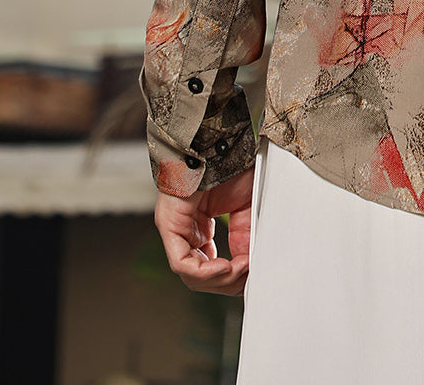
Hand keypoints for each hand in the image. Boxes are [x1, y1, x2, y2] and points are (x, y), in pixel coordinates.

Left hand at [154, 165, 254, 295]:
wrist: (221, 141)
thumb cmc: (233, 166)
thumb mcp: (247, 209)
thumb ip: (246, 238)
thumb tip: (252, 269)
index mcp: (200, 229)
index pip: (212, 268)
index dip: (234, 277)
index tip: (254, 274)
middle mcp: (185, 233)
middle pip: (203, 277)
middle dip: (229, 282)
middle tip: (250, 275)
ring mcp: (175, 230)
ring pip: (192, 275)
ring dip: (221, 279)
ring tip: (243, 269)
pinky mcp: (169, 226)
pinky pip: (182, 263)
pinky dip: (206, 272)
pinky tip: (227, 267)